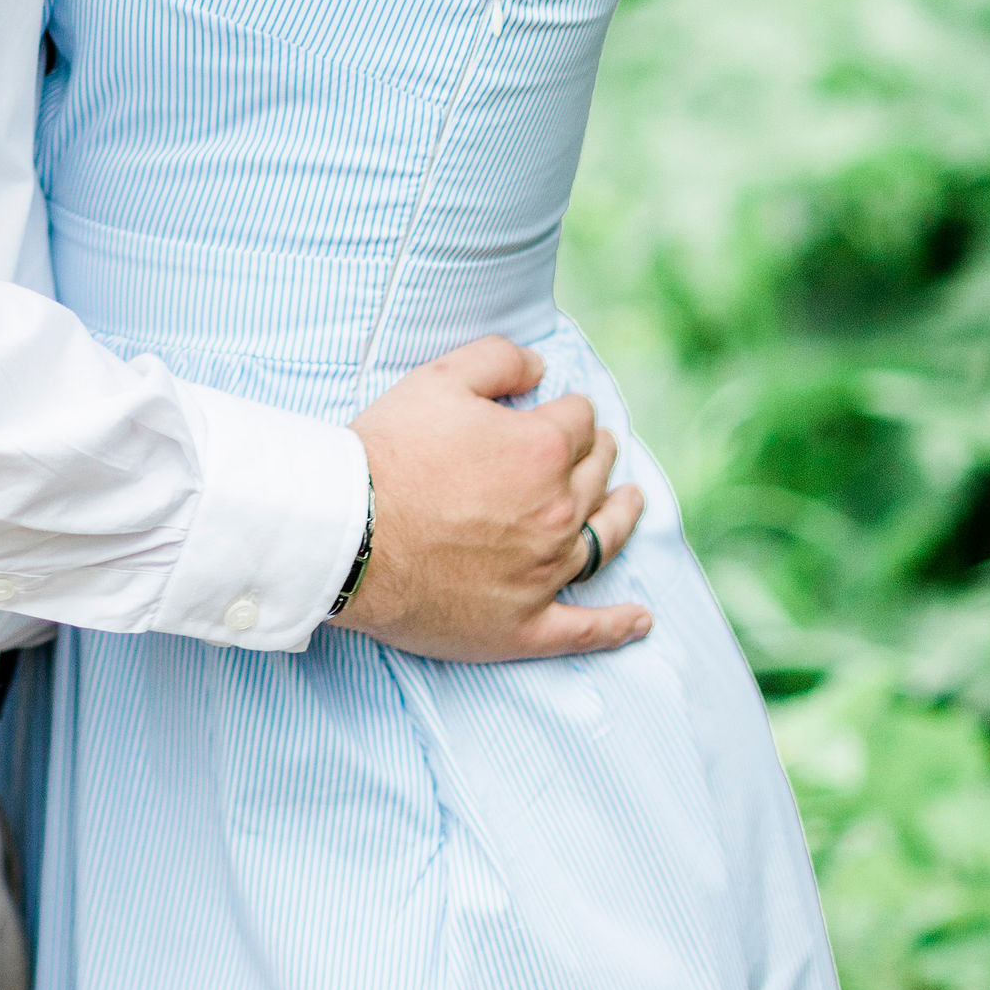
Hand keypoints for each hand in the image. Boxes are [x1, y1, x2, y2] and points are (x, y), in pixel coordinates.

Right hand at [341, 339, 651, 661]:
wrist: (349, 535)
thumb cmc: (388, 453)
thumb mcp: (439, 379)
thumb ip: (499, 360)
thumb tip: (541, 367)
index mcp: (543, 450)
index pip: (578, 419)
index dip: (568, 409)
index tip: (558, 409)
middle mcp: (556, 511)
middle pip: (597, 475)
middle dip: (600, 453)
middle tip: (598, 447)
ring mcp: (545, 573)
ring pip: (602, 540)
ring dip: (622, 516)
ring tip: (633, 502)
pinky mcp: (526, 625)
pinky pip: (586, 630)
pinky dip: (617, 626)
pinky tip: (640, 621)